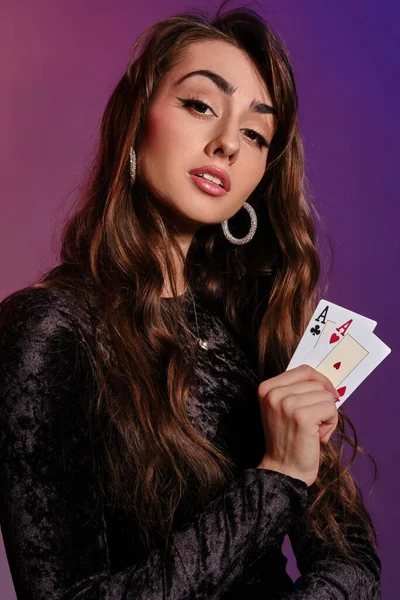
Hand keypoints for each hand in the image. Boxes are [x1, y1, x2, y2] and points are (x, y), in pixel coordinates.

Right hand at [256, 364, 338, 486]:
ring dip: (327, 414)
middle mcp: (273, 393)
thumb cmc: (288, 440)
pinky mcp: (302, 416)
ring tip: (314, 430)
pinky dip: (331, 423)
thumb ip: (298, 391)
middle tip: (314, 422)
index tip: (326, 395)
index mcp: (267, 388)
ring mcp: (286, 404)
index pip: (304, 370)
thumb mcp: (284, 408)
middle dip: (323, 401)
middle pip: (317, 382)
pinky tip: (318, 435)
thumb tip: (327, 381)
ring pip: (326, 395)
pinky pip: (330, 408)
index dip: (320, 381)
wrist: (283, 470)